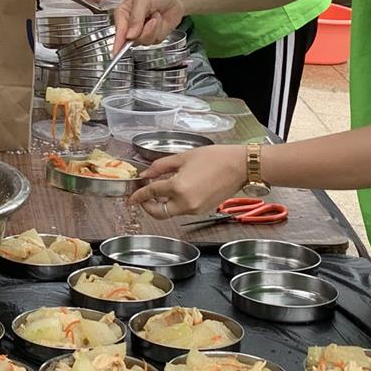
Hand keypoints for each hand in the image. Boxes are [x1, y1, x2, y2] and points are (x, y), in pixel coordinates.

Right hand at [111, 0, 184, 50]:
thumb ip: (135, 18)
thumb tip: (130, 36)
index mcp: (123, 13)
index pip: (119, 30)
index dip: (118, 41)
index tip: (116, 51)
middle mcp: (130, 24)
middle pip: (130, 39)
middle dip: (143, 30)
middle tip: (150, 18)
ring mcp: (141, 32)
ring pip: (143, 41)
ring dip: (153, 29)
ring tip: (156, 15)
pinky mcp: (153, 37)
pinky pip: (154, 41)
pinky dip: (159, 30)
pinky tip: (160, 20)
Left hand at [128, 145, 247, 218]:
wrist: (239, 166)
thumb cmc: (215, 158)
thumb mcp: (182, 157)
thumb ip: (160, 166)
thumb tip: (146, 174)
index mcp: (178, 187)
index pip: (151, 194)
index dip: (138, 196)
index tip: (131, 198)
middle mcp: (185, 202)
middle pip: (159, 213)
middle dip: (148, 207)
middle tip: (144, 198)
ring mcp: (195, 209)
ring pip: (171, 212)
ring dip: (162, 204)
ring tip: (161, 190)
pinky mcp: (203, 210)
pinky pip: (183, 210)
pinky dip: (176, 203)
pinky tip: (177, 191)